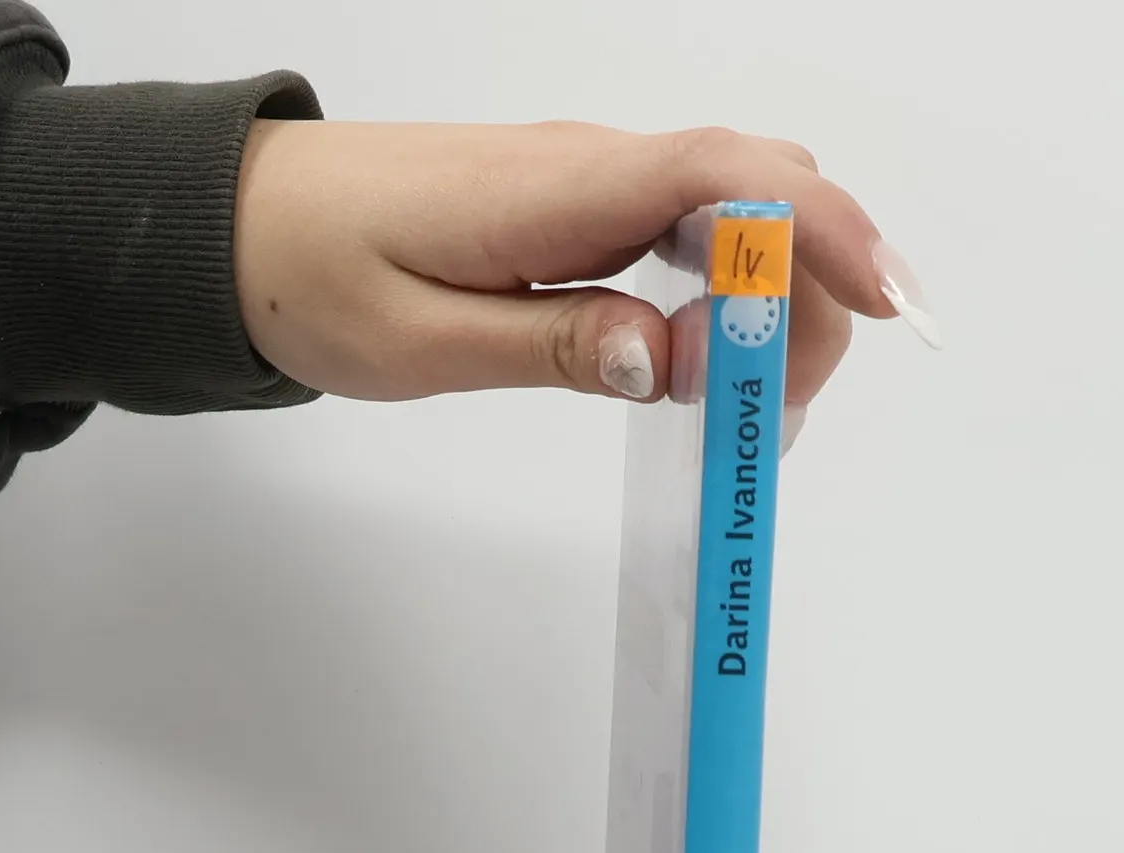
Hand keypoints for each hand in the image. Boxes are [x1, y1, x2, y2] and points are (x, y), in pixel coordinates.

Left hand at [232, 120, 938, 426]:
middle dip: (810, 291)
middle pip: (758, 191)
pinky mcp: (580, 207)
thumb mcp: (424, 340)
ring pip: (733, 207)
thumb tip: (668, 358)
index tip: (883, 303)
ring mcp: (591, 182)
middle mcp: (593, 166)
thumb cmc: (316, 277)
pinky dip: (730, 289)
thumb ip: (554, 344)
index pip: (727, 179)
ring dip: (774, 296)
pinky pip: (688, 229)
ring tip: (750, 405)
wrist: (240, 226)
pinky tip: (713, 360)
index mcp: (561, 187)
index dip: (820, 231)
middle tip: (778, 414)